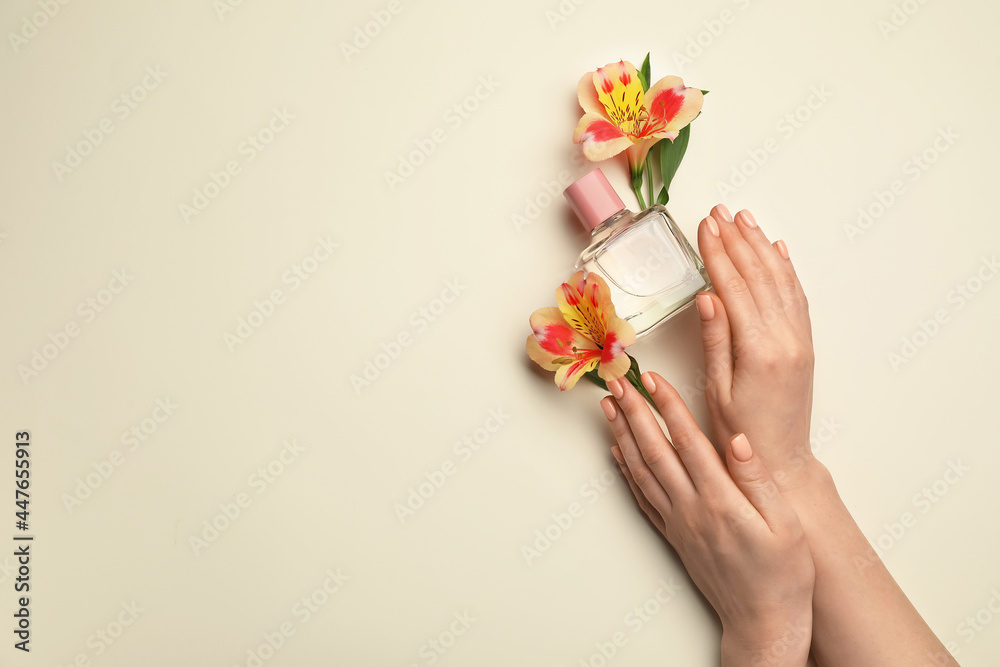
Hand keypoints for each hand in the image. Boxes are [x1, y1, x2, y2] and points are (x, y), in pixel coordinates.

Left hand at [602, 373, 813, 665]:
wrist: (764, 623)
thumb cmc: (784, 576)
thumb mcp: (787, 525)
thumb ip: (759, 479)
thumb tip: (738, 437)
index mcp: (722, 501)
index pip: (688, 441)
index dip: (668, 406)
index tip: (653, 378)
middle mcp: (692, 509)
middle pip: (655, 450)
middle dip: (635, 412)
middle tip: (616, 381)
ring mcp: (678, 524)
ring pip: (642, 471)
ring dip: (623, 436)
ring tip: (609, 408)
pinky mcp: (674, 537)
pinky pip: (642, 498)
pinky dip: (626, 473)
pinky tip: (617, 455)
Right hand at [695, 205, 816, 491]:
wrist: (782, 461)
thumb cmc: (741, 433)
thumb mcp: (716, 389)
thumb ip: (715, 339)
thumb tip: (707, 295)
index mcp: (759, 350)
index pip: (734, 287)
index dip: (718, 253)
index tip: (705, 227)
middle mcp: (785, 339)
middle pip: (759, 276)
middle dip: (737, 240)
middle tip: (719, 212)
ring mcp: (799, 339)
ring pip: (780, 280)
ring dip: (761, 246)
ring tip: (744, 219)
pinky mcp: (804, 344)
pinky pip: (797, 296)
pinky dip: (786, 268)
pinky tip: (777, 250)